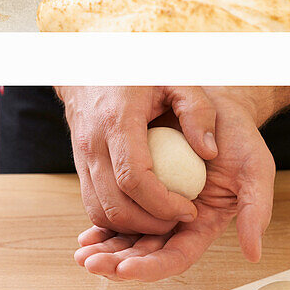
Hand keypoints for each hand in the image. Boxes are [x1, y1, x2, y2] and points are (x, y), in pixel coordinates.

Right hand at [59, 86, 218, 234]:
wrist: (92, 64)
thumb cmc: (141, 70)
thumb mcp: (178, 81)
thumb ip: (198, 112)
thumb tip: (210, 152)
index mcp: (117, 123)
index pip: (134, 179)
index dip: (162, 204)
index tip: (190, 209)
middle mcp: (92, 145)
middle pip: (114, 205)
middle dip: (150, 223)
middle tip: (182, 219)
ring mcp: (81, 157)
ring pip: (99, 211)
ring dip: (133, 226)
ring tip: (166, 218)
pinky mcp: (80, 166)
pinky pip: (94, 203)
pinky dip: (118, 217)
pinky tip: (147, 211)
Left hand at [74, 87, 289, 280]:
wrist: (217, 107)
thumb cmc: (240, 136)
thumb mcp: (257, 169)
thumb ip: (256, 210)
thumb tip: (254, 255)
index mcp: (206, 224)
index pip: (178, 256)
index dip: (152, 267)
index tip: (126, 268)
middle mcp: (180, 222)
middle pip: (147, 255)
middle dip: (119, 264)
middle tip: (92, 262)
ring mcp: (158, 208)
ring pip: (129, 240)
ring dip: (107, 251)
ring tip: (83, 255)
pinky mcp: (141, 191)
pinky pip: (118, 215)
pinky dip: (102, 227)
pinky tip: (86, 236)